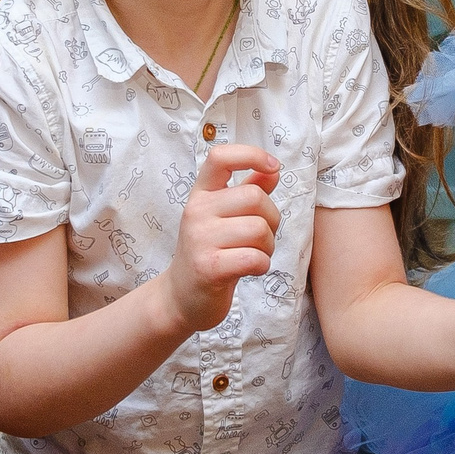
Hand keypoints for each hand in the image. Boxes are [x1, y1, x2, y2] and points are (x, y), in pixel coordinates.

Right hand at [157, 144, 280, 333]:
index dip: (252, 155)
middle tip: (261, 238)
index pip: (221, 157)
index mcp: (201, 194)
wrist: (181, 298)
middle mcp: (196, 212)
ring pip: (259, 229)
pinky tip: (251, 269)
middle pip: (255, 197)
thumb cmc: (209, 253)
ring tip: (253, 255)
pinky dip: (262, 265)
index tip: (273, 167)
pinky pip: (255, 257)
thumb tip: (272, 170)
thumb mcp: (223, 218)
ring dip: (268, 246)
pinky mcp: (208, 267)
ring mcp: (199, 239)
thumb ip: (247, 191)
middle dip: (272, 219)